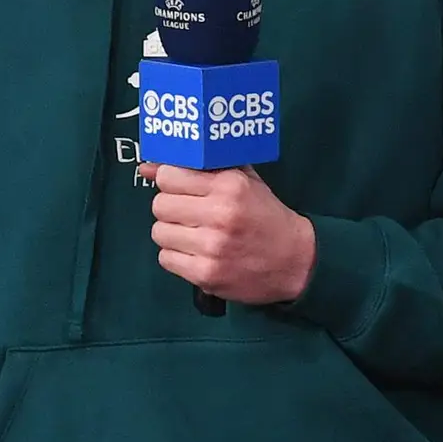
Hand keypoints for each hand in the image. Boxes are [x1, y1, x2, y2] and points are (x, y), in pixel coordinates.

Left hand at [144, 164, 317, 305]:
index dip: (172, 182)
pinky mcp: (206, 274)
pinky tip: (197, 253)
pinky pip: (166, 259)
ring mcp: (212, 247)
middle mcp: (220, 214)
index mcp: (230, 186)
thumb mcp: (243, 182)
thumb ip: (199, 169)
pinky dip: (178, 256)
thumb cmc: (266, 216)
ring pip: (159, 232)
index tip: (182, 189)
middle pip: (160, 205)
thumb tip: (147, 167)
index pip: (169, 177)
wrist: (296, 261)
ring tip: (194, 234)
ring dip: (173, 234)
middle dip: (171, 209)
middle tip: (189, 214)